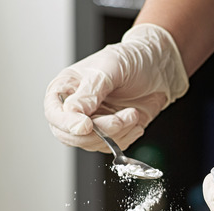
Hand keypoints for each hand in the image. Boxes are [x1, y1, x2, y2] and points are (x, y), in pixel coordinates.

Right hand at [44, 24, 188, 151]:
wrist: (159, 69)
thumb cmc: (132, 60)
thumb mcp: (110, 69)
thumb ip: (90, 92)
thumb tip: (71, 112)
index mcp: (67, 87)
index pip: (54, 113)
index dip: (67, 123)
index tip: (86, 125)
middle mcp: (76, 107)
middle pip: (71, 136)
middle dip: (98, 133)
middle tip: (119, 120)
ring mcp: (93, 122)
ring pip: (93, 144)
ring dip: (118, 133)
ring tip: (132, 113)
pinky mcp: (111, 133)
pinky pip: (111, 147)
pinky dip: (126, 138)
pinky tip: (135, 120)